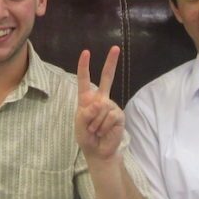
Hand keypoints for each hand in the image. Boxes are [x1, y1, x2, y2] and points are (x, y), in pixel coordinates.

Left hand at [75, 47, 124, 161]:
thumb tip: (100, 104)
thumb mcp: (79, 124)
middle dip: (111, 62)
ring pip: (102, 108)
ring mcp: (111, 106)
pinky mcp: (119, 115)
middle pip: (107, 78)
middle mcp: (101, 99)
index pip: (85, 80)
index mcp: (87, 98)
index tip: (86, 52)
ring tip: (96, 130)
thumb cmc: (86, 136)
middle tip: (116, 47)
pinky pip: (110, 117)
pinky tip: (104, 131)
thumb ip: (86, 113)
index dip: (85, 66)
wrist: (98, 151)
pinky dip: (104, 126)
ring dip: (96, 123)